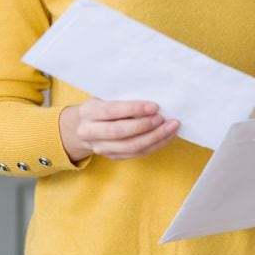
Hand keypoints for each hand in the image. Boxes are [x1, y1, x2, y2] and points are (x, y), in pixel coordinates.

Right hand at [59, 99, 178, 162]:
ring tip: (171, 127)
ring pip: (130, 147)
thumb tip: (152, 97)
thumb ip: (121, 98)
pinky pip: (136, 153)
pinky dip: (154, 145)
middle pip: (120, 132)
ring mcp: (101, 148)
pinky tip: (166, 136)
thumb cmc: (101, 106)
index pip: (111, 111)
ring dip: (154, 138)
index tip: (154, 106)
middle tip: (163, 119)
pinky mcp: (112, 157)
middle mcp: (90, 132)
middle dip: (144, 126)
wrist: (84, 126)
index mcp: (88, 112)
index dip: (133, 109)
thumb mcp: (104, 97)